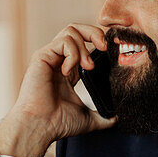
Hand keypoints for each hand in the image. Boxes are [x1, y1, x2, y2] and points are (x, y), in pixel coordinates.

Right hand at [0, 24, 116, 156]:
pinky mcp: (42, 56)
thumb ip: (104, 116)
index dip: (100, 42)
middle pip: (78, 29)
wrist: (40, 127)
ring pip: (71, 30)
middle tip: (105, 47)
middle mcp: (59, 59)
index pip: (85, 43)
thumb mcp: (88, 118)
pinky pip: (63, 41)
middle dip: (95, 33)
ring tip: (88, 66)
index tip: (112, 52)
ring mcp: (50, 56)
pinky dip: (72, 52)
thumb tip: (117, 119)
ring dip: (84, 46)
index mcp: (70, 69)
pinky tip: (70, 71)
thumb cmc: (58, 123)